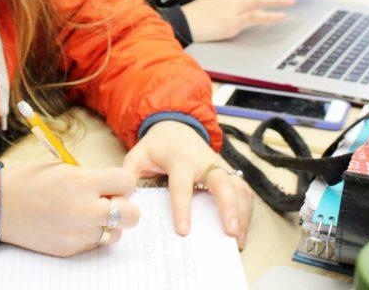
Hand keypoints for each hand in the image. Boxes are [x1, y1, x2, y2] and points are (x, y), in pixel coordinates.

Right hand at [0, 163, 138, 256]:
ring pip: (115, 234)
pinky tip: (72, 225)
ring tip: (88, 215)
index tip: (113, 183)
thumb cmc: (28, 180)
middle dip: (125, 206)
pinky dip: (89, 235)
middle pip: (132, 215)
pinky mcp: (69, 249)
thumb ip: (91, 178)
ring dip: (108, 224)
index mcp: (83, 182)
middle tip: (108, 201)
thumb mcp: (63, 168)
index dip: (121, 182)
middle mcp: (85, 210)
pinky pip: (94, 244)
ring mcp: (78, 233)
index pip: (127, 183)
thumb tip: (112, 187)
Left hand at [124, 120, 252, 248]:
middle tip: (230, 232)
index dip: (182, 209)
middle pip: (222, 183)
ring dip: (242, 213)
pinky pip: (243, 189)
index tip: (183, 231)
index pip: (182, 186)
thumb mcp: (137, 156)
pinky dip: (246, 210)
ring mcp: (219, 166)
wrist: (176, 126)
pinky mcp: (227, 172)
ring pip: (238, 187)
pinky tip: (242, 231)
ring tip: (238, 241)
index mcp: (180, 160)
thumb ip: (128, 175)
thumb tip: (121, 200)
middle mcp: (204, 162)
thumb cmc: (156, 146)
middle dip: (229, 207)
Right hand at [181, 0, 295, 41]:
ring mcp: (232, 10)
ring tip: (291, 1)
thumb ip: (221, 7)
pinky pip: (255, 18)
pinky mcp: (232, 23)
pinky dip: (269, 16)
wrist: (180, 24)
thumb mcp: (207, 7)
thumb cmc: (191, 19)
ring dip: (277, 1)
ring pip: (259, 1)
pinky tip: (280, 16)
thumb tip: (230, 13)